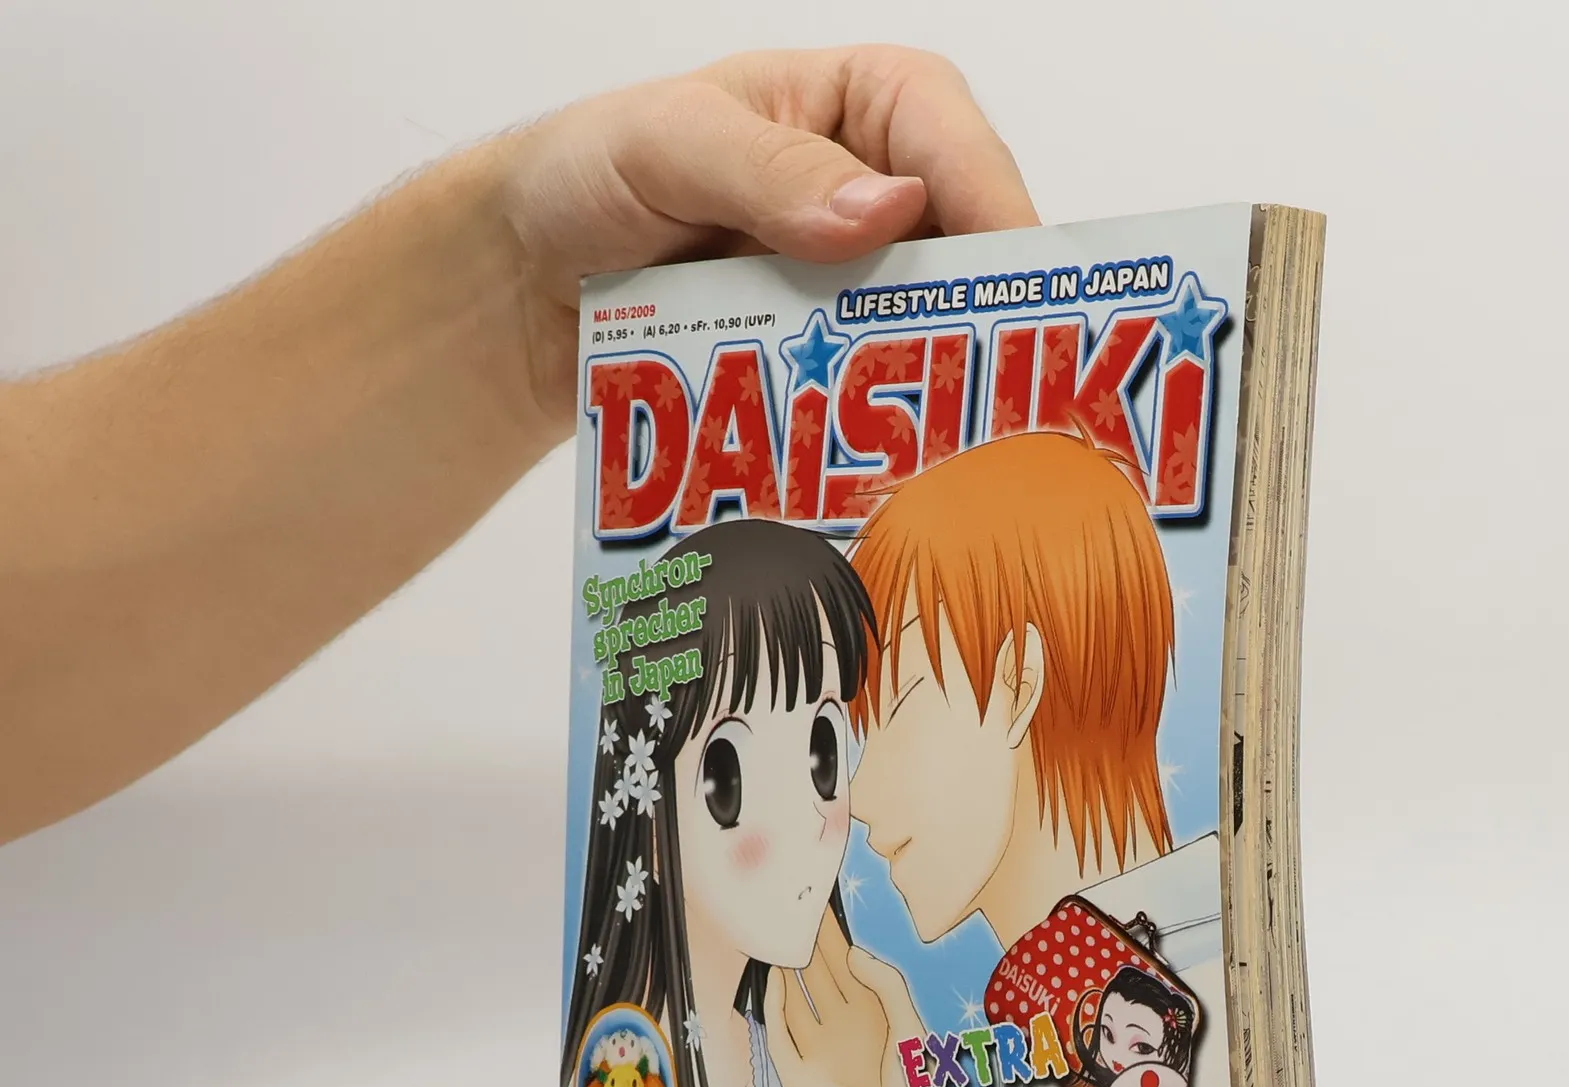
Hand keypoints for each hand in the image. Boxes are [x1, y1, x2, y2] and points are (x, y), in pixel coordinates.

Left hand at [498, 47, 1036, 421]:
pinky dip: (876, 430)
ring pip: (926, 336)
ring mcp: (857, 285)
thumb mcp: (667, 144)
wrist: (523, 281)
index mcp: (863, 105)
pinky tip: (883, 468)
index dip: (997, 215)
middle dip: (978, 322)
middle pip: (963, 255)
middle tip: (996, 394)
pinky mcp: (828, 359)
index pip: (955, 145)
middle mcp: (878, 193)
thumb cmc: (587, 173)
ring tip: (950, 450)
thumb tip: (885, 209)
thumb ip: (769, 170)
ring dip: (930, 391)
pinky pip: (871, 395)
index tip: (1015, 289)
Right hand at [764, 914, 962, 1086]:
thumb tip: (851, 952)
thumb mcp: (910, 1027)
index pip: (846, 967)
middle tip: (791, 909)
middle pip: (817, 977)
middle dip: (805, 946)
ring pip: (794, 1001)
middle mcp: (841, 1028)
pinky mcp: (798, 1075)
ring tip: (777, 935)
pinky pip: (780, 1034)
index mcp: (872, 1016)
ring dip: (785, 971)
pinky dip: (774, 1006)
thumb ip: (887, 985)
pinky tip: (775, 978)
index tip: (821, 906)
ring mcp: (817, 1051)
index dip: (834, 939)